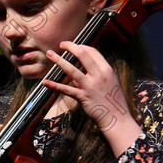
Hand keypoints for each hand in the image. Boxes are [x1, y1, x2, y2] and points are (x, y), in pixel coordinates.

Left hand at [43, 41, 141, 155]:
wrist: (116, 118)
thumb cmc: (113, 100)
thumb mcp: (109, 82)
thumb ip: (95, 75)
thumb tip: (78, 72)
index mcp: (107, 70)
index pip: (92, 52)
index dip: (81, 46)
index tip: (73, 45)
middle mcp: (99, 75)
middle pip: (82, 55)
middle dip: (70, 47)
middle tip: (61, 44)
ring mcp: (90, 86)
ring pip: (71, 70)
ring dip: (58, 60)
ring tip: (49, 54)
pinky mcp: (83, 97)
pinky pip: (66, 90)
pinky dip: (54, 86)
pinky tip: (45, 82)